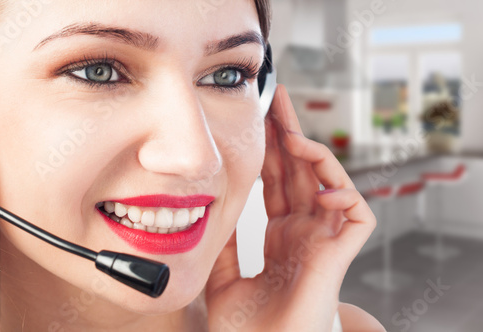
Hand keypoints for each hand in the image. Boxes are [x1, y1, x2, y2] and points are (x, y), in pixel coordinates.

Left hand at [205, 85, 375, 331]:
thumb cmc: (248, 328)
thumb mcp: (224, 276)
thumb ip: (226, 244)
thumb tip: (215, 210)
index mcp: (282, 236)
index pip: (279, 182)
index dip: (273, 151)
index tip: (262, 122)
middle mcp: (305, 231)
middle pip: (301, 172)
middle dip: (291, 134)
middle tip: (279, 101)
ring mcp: (324, 239)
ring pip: (329, 183)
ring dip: (313, 154)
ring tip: (291, 133)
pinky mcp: (341, 252)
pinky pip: (356, 214)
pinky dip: (342, 194)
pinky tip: (320, 185)